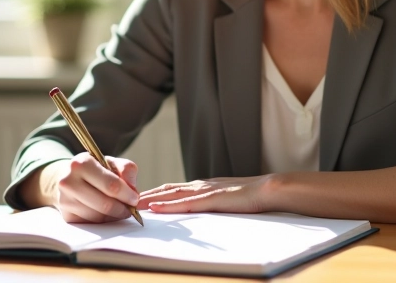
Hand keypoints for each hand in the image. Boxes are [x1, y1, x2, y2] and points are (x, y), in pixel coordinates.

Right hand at [53, 153, 139, 222]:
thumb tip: (132, 188)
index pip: (111, 184)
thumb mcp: (111, 162)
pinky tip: (105, 213)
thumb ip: (126, 169)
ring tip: (118, 209)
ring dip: (113, 216)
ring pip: (98, 216)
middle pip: (105, 204)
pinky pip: (91, 223)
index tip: (135, 198)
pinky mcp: (66, 216)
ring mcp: (65, 200)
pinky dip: (103, 220)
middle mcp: (68, 181)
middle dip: (122, 208)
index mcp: (81, 163)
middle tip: (130, 209)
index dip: (127, 194)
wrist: (70, 178)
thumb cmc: (94, 170)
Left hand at [138, 175, 272, 213]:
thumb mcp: (225, 200)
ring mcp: (205, 191)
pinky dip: (168, 205)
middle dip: (146, 194)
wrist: (269, 189)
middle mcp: (201, 185)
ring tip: (133, 203)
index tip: (137, 197)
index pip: (173, 188)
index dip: (154, 192)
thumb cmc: (251, 197)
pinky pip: (186, 203)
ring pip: (172, 194)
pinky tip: (156, 208)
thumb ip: (211, 203)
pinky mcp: (212, 199)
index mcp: (204, 186)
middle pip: (167, 189)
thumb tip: (198, 210)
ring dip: (151, 199)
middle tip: (125, 200)